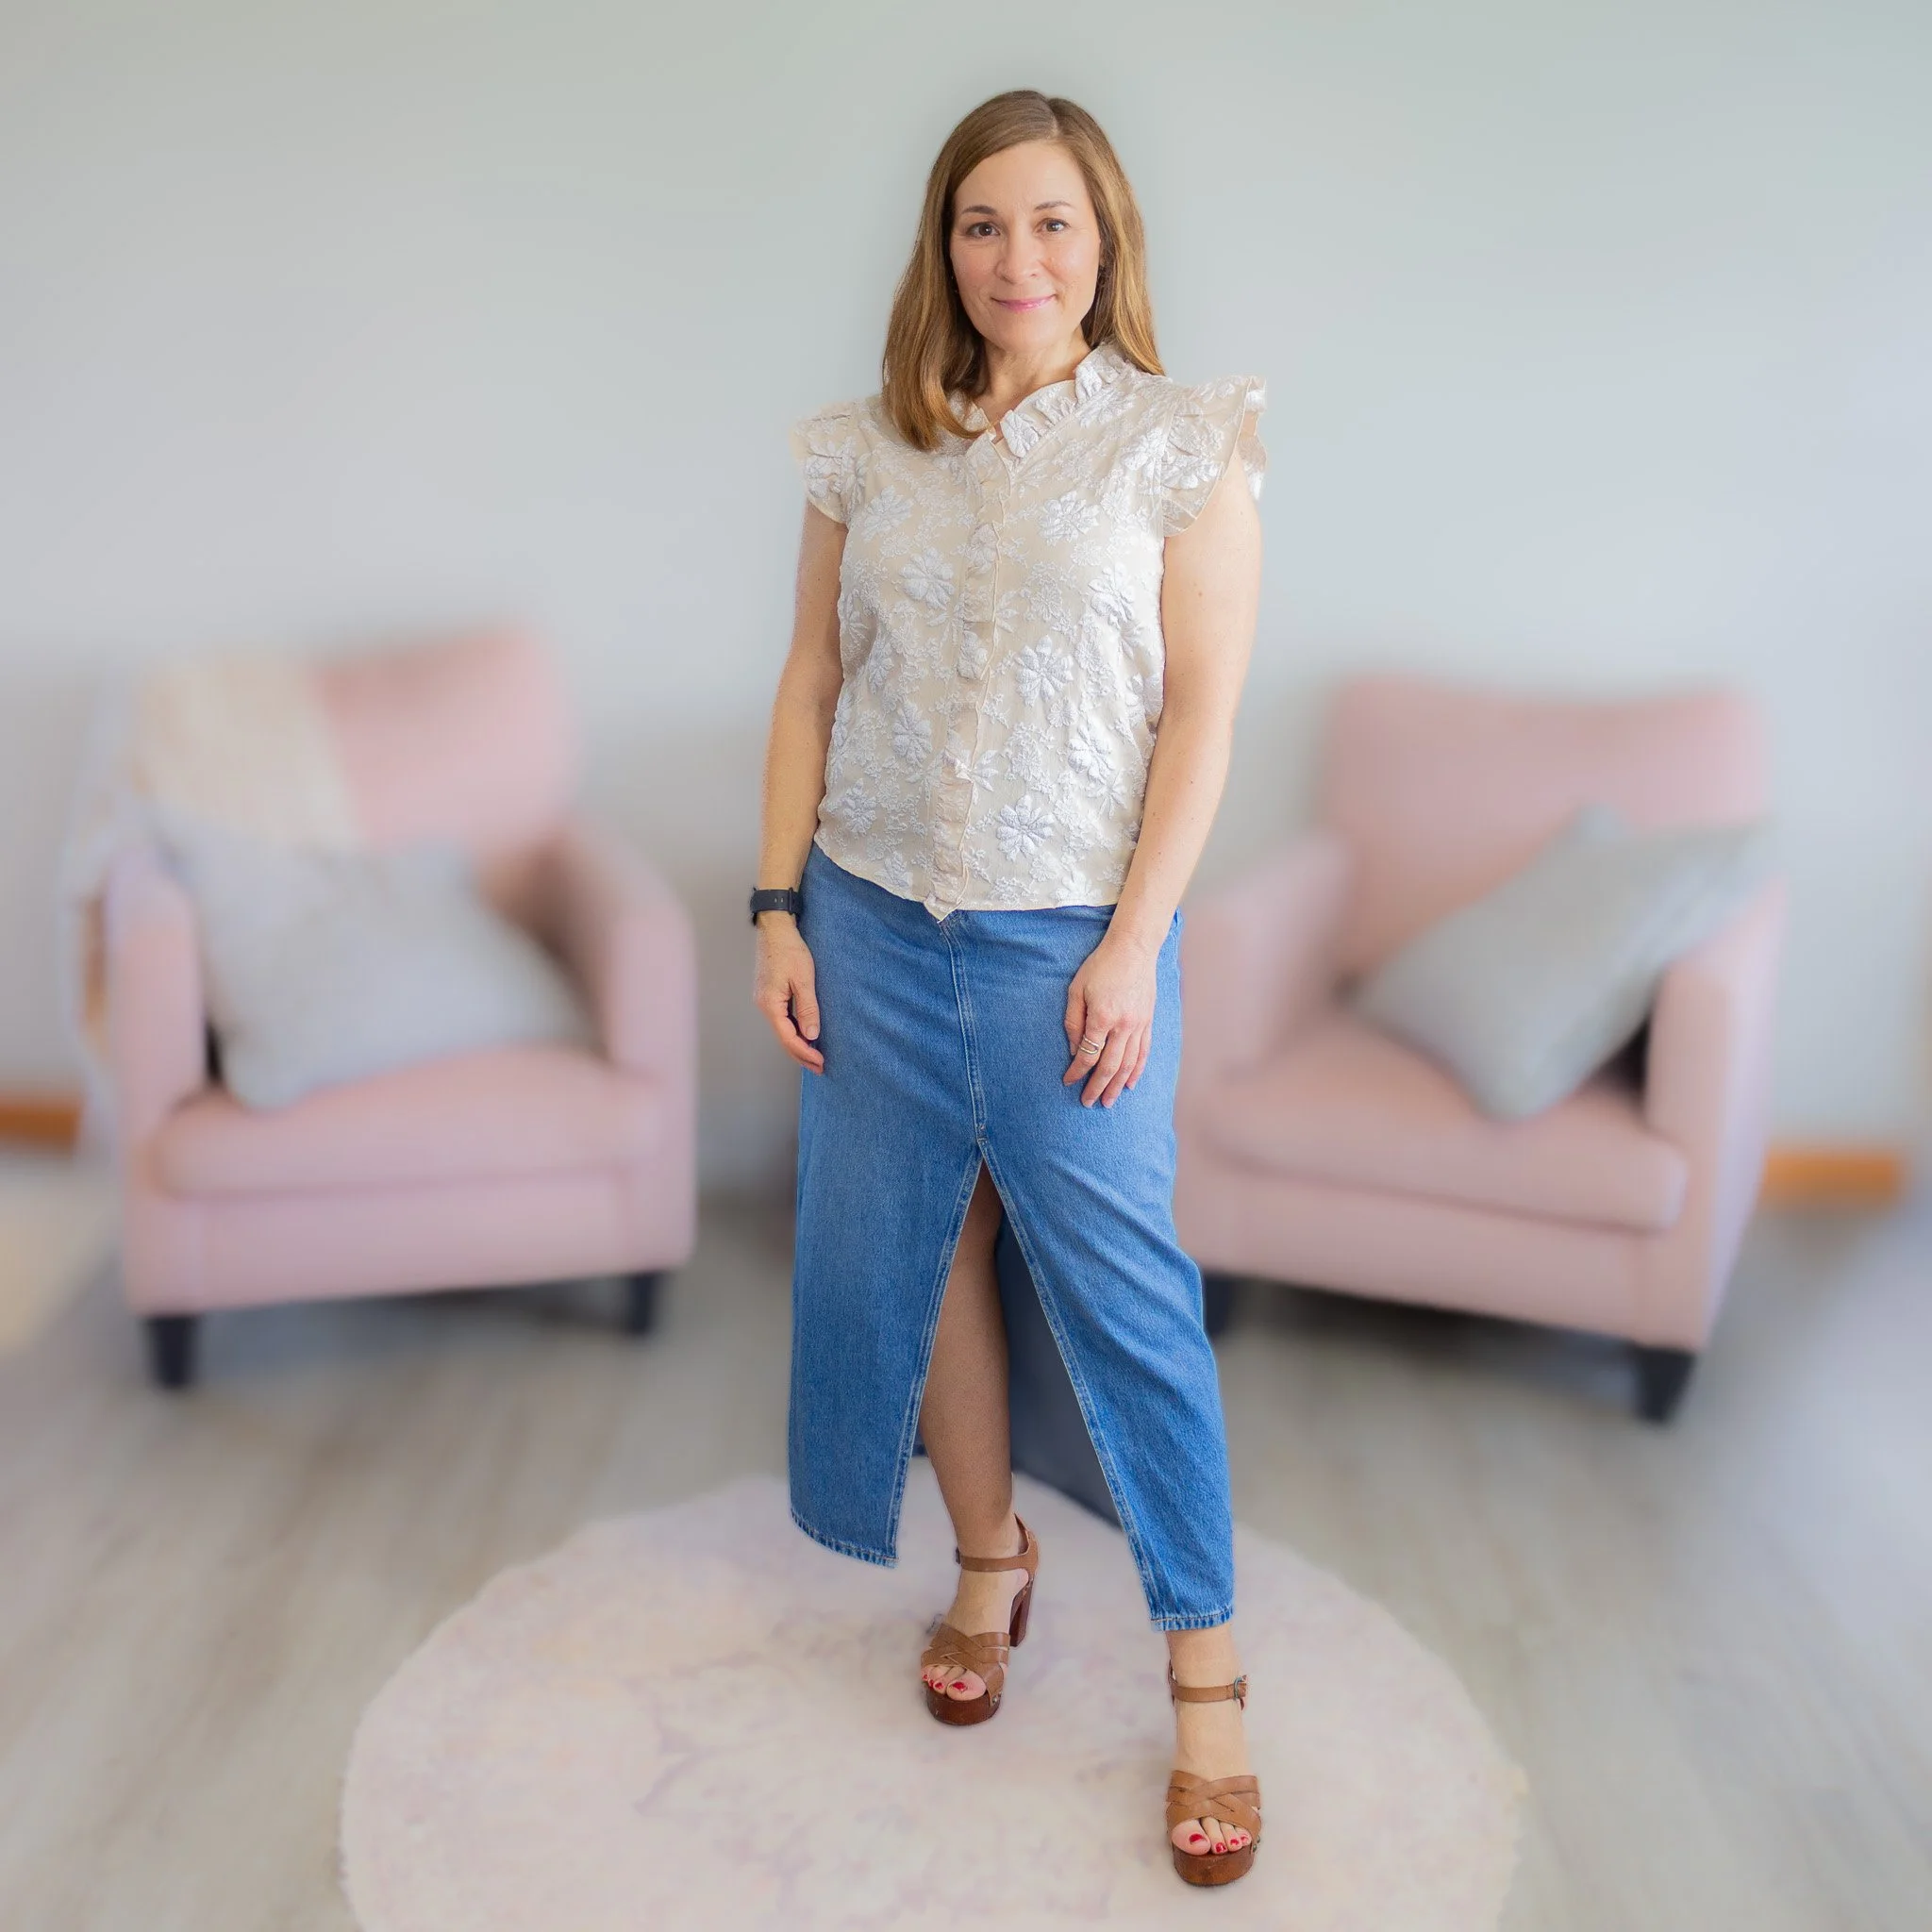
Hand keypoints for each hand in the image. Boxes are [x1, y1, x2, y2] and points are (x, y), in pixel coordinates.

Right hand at [754, 916, 824, 1072]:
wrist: (775, 929)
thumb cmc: (789, 950)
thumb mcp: (803, 979)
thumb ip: (808, 1008)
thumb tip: (812, 1035)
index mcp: (771, 1004)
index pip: (788, 1038)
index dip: (804, 1053)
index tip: (820, 1062)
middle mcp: (764, 1006)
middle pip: (783, 1038)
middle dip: (801, 1055)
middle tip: (819, 1067)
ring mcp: (765, 1000)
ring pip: (782, 1030)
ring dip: (798, 1044)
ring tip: (814, 1056)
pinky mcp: (769, 994)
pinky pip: (782, 1019)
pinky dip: (794, 1031)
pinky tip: (804, 1034)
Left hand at [1063, 932, 1155, 1106]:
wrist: (1133, 949)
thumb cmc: (1100, 966)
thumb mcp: (1076, 989)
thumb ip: (1073, 1021)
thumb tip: (1074, 1050)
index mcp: (1102, 1017)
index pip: (1088, 1054)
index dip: (1076, 1071)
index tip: (1067, 1081)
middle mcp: (1123, 1025)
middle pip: (1109, 1066)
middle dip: (1097, 1087)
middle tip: (1088, 1103)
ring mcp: (1139, 1025)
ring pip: (1129, 1064)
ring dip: (1117, 1085)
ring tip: (1109, 1101)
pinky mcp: (1148, 1022)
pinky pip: (1143, 1052)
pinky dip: (1137, 1071)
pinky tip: (1130, 1084)